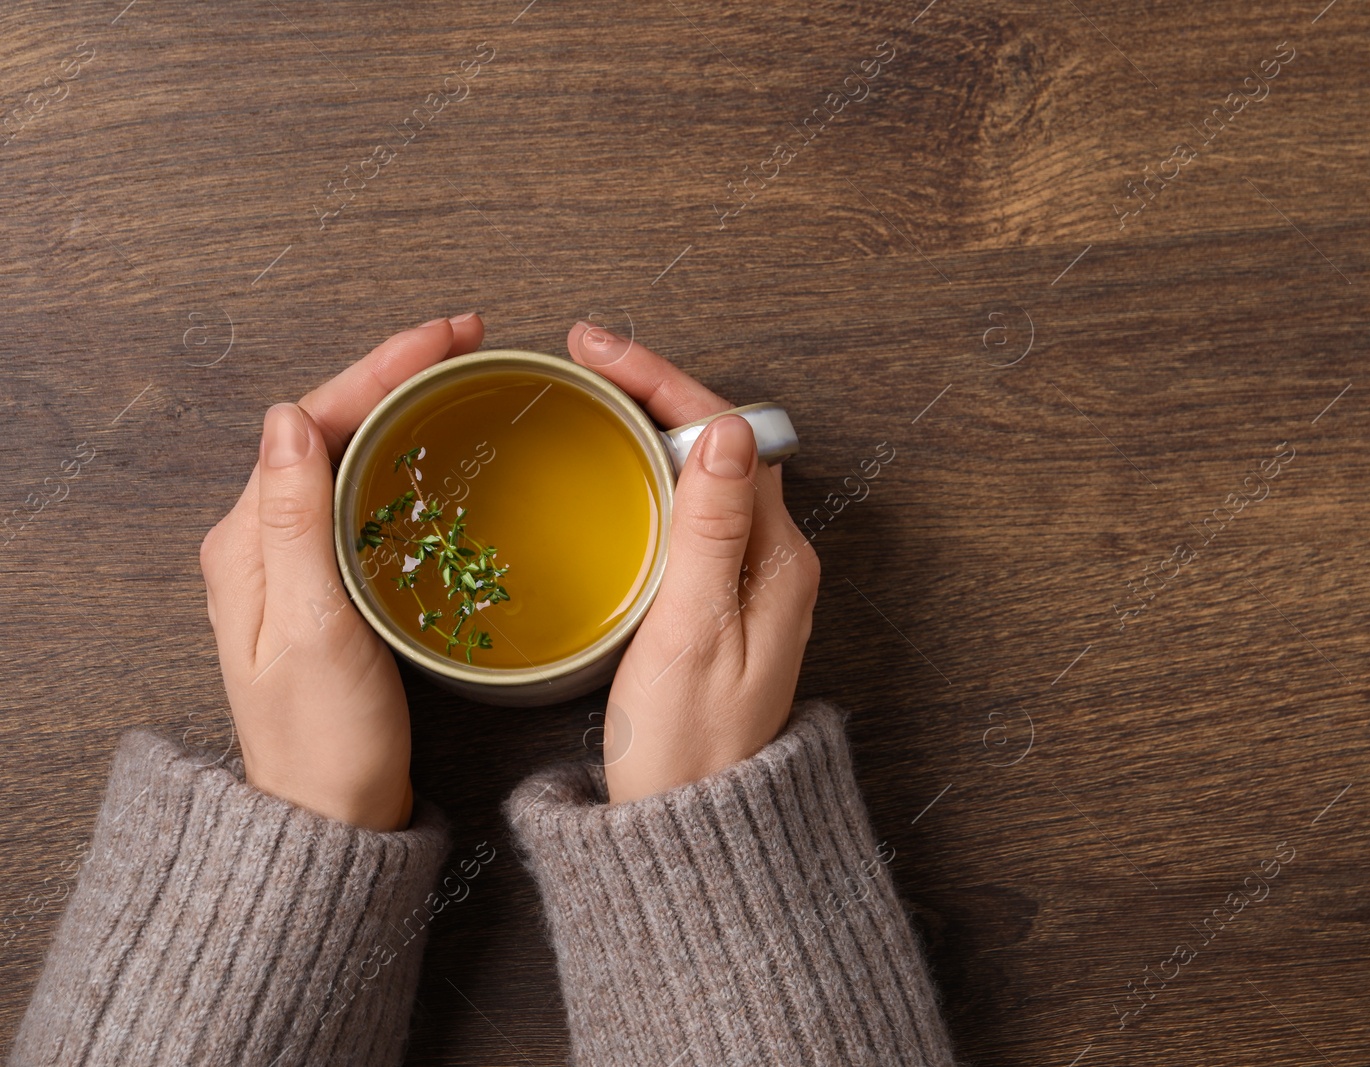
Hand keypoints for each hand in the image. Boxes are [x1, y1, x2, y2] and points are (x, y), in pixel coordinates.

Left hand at [200, 314, 484, 830]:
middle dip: (395, 373)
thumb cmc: (326, 737)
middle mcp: (261, 540)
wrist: (331, 814)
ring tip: (457, 375)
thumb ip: (295, 522)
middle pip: (328, 426)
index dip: (381, 368)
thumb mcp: (311, 627)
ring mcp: (291, 562)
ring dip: (398, 406)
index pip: (314, 422)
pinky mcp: (323, 584)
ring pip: (345, 455)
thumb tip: (289, 418)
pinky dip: (399, 458)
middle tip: (468, 340)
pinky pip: (358, 496)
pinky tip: (434, 452)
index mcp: (248, 540)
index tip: (446, 336)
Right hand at [567, 322, 821, 803]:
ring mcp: (750, 580)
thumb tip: (728, 430)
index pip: (728, 433)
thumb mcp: (690, 630)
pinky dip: (652, 476)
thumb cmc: (685, 743)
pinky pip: (694, 512)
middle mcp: (774, 560)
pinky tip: (615, 472)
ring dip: (653, 427)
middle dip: (655, 390)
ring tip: (591, 395)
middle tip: (583, 360)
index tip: (598, 350)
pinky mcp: (722, 601)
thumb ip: (709, 529)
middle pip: (721, 442)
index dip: (664, 381)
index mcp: (777, 557)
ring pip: (705, 473)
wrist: (691, 824)